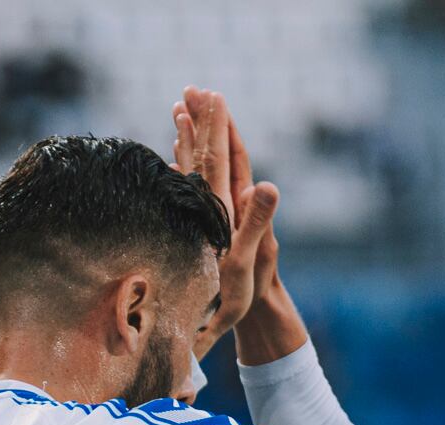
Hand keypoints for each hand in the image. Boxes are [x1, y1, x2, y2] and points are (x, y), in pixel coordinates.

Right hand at [173, 88, 278, 357]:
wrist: (249, 315)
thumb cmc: (248, 293)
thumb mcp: (251, 256)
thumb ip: (258, 221)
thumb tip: (269, 185)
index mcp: (239, 205)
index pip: (231, 156)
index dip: (222, 126)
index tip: (211, 95)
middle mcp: (230, 204)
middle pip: (217, 153)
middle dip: (206, 121)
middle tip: (190, 89)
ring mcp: (220, 213)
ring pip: (205, 167)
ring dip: (194, 139)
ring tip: (179, 111)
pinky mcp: (210, 226)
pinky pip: (195, 188)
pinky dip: (185, 167)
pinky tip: (175, 159)